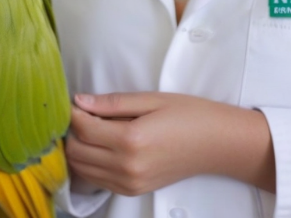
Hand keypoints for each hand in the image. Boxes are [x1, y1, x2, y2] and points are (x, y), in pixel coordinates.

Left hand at [67, 92, 275, 195]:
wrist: (218, 145)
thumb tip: (79, 101)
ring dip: (78, 148)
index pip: (82, 128)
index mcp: (131, 140)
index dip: (74, 112)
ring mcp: (129, 183)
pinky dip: (89, 163)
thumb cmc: (189, 116)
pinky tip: (101, 147)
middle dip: (72, 131)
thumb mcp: (151, 100)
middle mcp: (126, 166)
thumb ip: (112, 103)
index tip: (77, 101)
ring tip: (91, 130)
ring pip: (82, 168)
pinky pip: (96, 179)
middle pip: (76, 151)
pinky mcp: (133, 190)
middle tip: (83, 115)